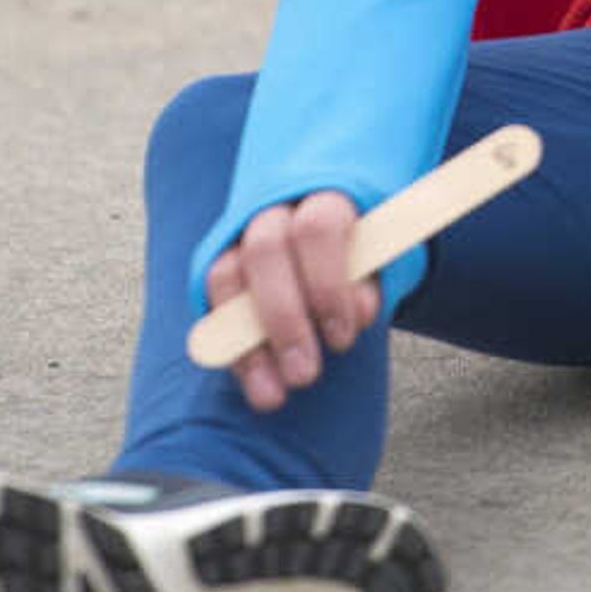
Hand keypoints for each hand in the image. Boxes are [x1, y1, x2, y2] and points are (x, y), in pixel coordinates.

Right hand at [202, 191, 380, 415]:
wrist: (330, 229)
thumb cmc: (361, 250)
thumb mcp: (378, 262)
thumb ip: (369, 282)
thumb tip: (356, 313)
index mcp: (323, 196)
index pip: (317, 228)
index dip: (327, 284)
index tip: (342, 337)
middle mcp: (274, 209)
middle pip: (264, 250)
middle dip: (283, 318)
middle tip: (304, 376)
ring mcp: (239, 234)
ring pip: (227, 277)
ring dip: (248, 343)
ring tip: (272, 395)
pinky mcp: (219, 265)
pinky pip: (212, 304)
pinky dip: (230, 347)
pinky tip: (255, 382)